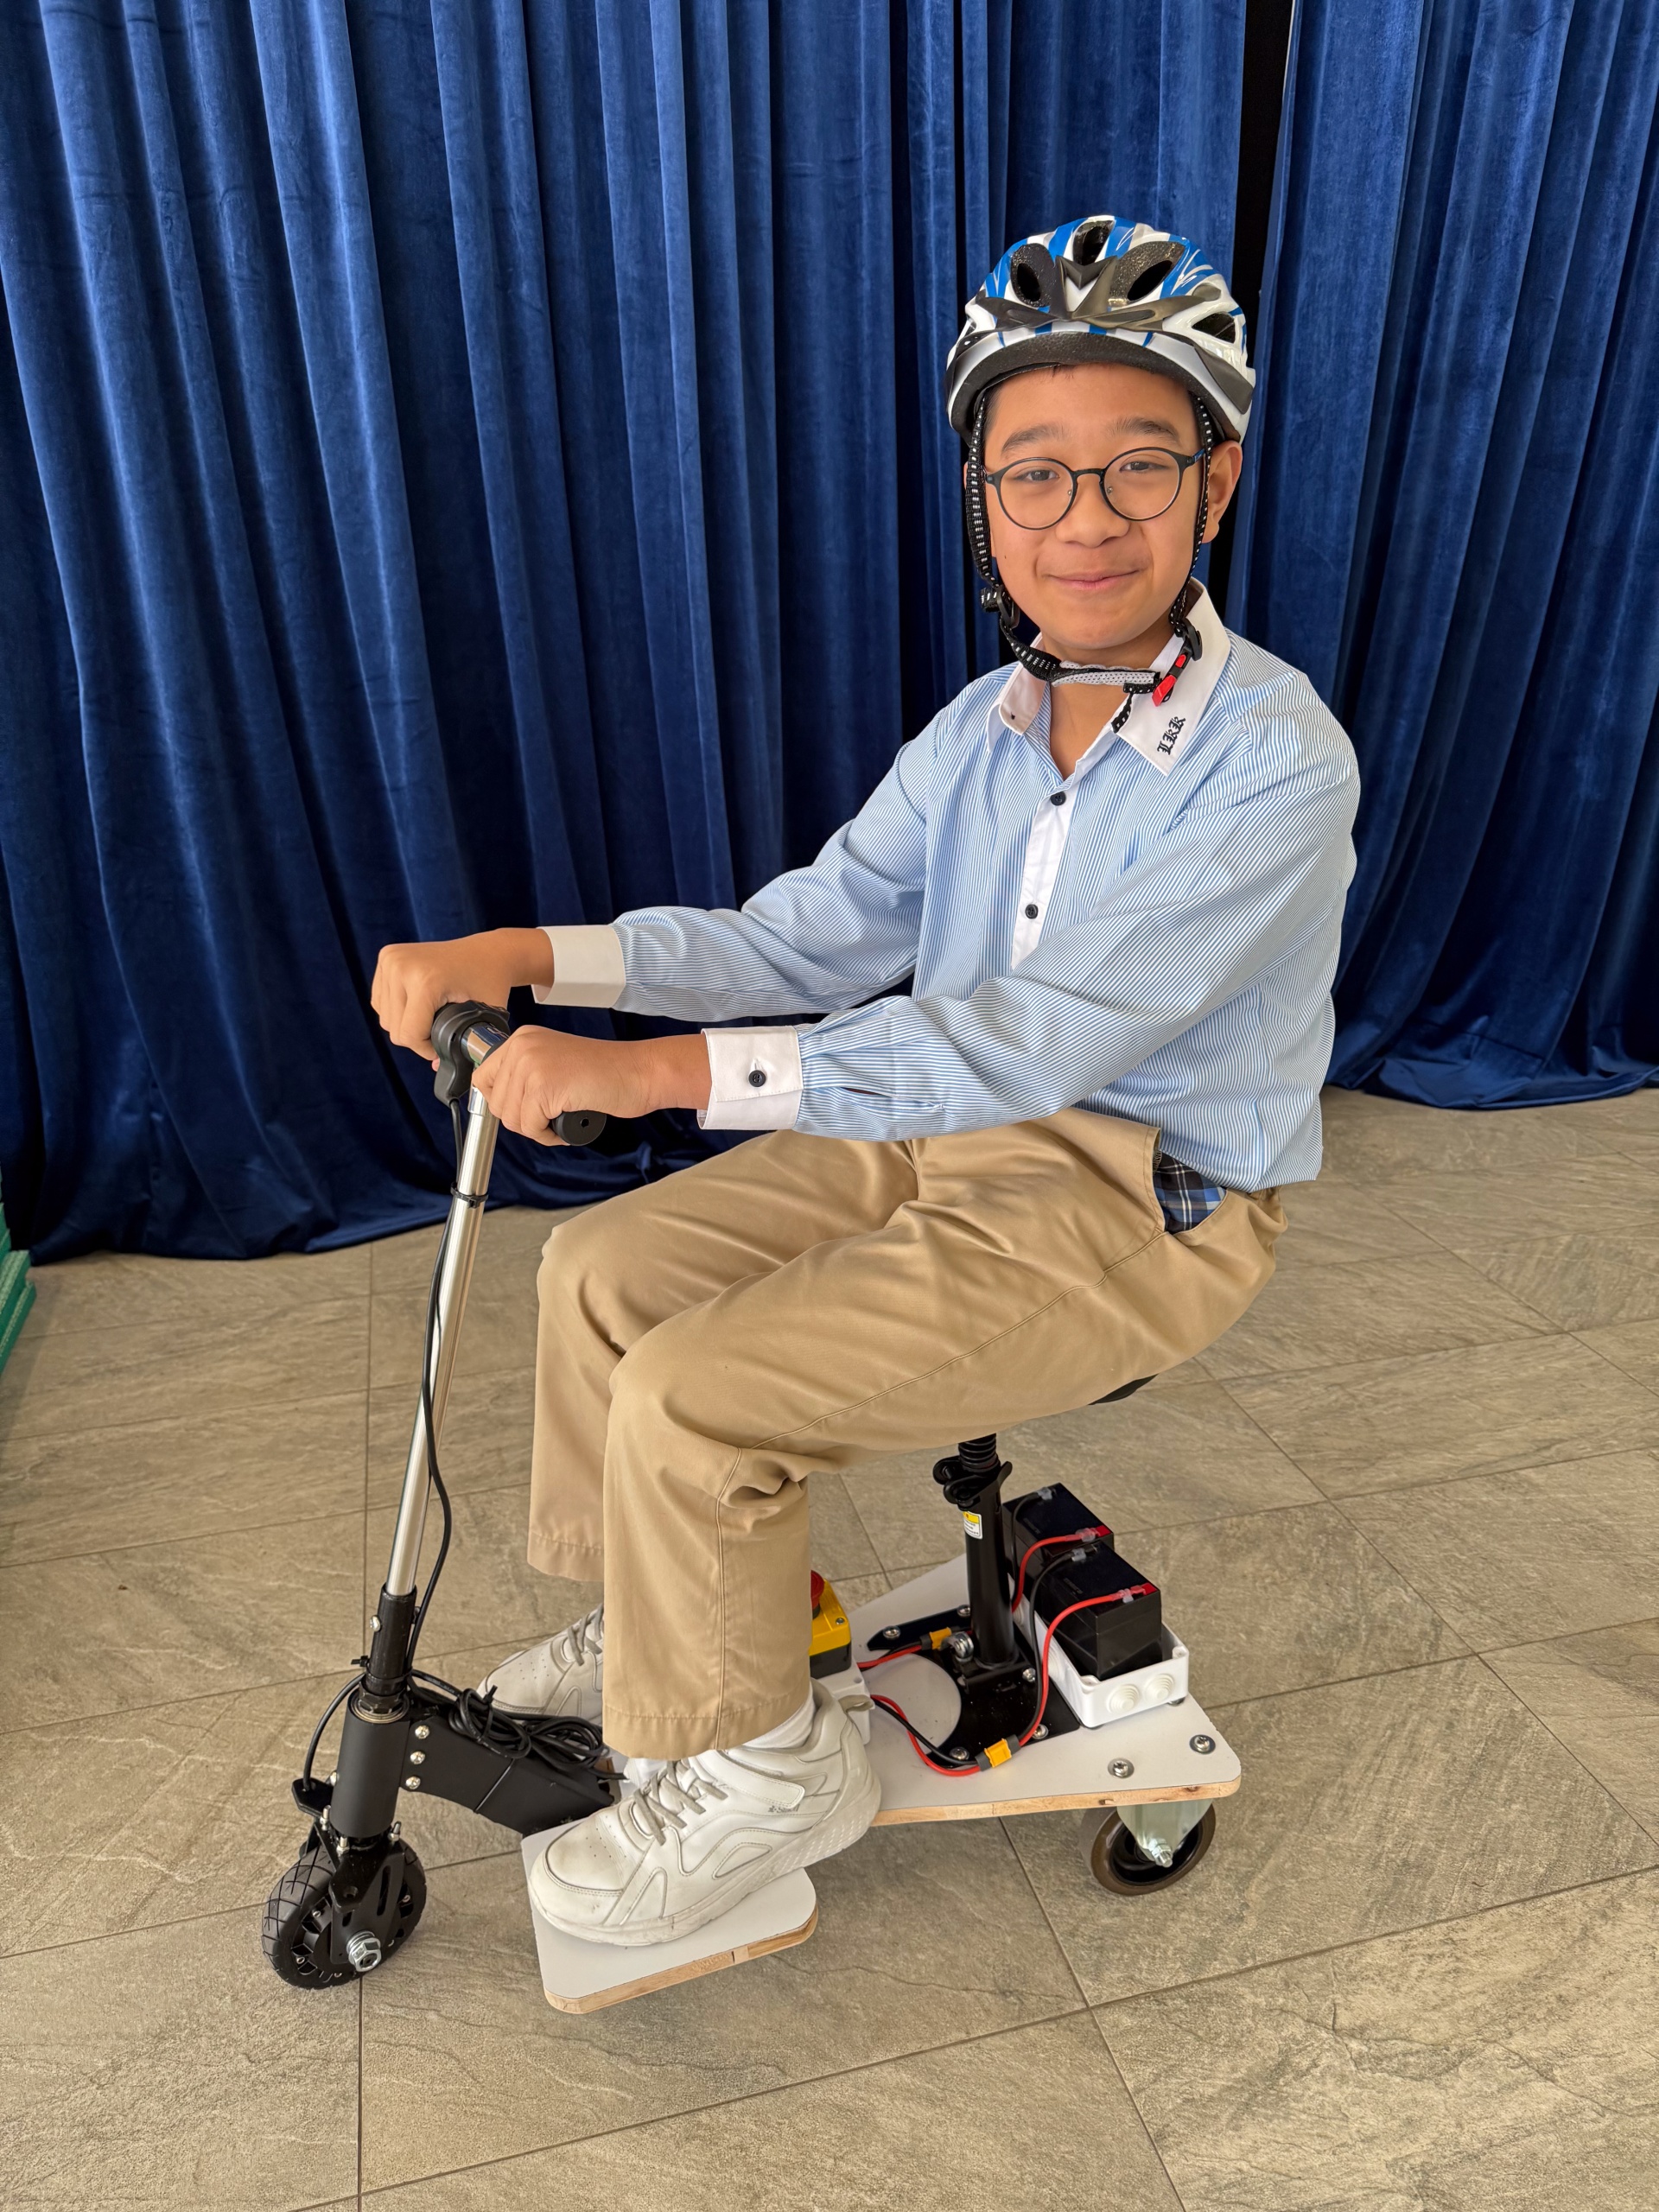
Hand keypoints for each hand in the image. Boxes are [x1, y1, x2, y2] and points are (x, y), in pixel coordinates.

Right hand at [371, 929, 554, 1060]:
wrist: (486, 953)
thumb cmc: (488, 984)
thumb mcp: (482, 1018)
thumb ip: (461, 1047)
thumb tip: (436, 1068)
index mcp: (425, 981)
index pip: (408, 1035)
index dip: (426, 1049)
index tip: (444, 1044)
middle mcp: (402, 966)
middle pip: (394, 1029)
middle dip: (417, 1037)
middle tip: (440, 1029)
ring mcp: (391, 959)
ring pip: (385, 1017)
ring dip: (406, 1024)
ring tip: (431, 1014)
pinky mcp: (386, 957)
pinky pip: (380, 1002)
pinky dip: (397, 1011)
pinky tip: (418, 1004)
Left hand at [471, 1028, 711, 1144]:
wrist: (638, 1072)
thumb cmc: (606, 1072)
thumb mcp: (554, 1061)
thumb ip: (525, 1074)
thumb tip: (498, 1102)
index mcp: (522, 1038)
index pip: (484, 1078)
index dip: (502, 1102)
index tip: (524, 1109)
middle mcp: (522, 1047)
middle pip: (497, 1103)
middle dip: (522, 1119)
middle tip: (550, 1116)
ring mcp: (531, 1065)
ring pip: (512, 1119)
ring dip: (536, 1129)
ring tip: (560, 1119)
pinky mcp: (544, 1087)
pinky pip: (530, 1127)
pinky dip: (548, 1135)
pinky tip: (567, 1123)